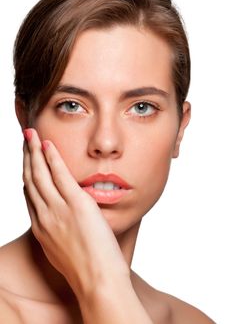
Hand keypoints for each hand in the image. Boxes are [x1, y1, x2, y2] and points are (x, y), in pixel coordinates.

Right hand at [23, 128, 129, 298]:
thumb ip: (60, 231)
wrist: (98, 281)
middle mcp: (44, 217)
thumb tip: (65, 219)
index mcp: (42, 228)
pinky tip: (48, 145)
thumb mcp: (65, 250)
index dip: (27, 174)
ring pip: (40, 174)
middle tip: (25, 140)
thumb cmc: (87, 269)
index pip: (29, 194)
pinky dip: (52, 158)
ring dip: (35, 152)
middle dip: (26, 157)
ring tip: (32, 135)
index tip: (28, 161)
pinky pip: (60, 175)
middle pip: (30, 180)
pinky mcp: (76, 205)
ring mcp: (58, 210)